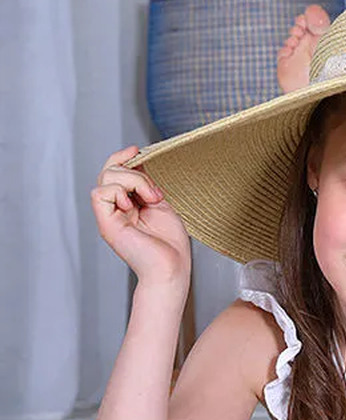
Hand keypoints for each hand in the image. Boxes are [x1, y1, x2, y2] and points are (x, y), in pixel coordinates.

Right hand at [91, 146, 190, 287]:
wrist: (171, 269)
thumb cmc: (171, 245)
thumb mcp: (161, 204)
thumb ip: (147, 185)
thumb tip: (138, 161)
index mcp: (128, 204)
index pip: (115, 171)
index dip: (124, 157)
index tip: (138, 150)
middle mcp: (116, 209)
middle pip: (109, 170)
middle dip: (134, 172)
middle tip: (155, 194)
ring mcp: (110, 216)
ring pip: (106, 178)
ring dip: (132, 181)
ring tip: (150, 199)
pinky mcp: (107, 224)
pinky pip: (100, 194)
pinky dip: (118, 192)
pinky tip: (133, 206)